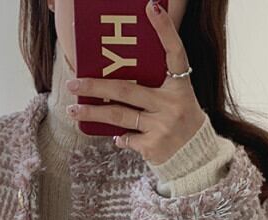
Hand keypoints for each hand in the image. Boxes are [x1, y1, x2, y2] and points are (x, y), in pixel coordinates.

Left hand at [65, 0, 204, 163]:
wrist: (195, 157)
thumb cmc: (178, 120)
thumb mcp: (174, 98)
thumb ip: (153, 87)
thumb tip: (113, 82)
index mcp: (180, 85)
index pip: (174, 52)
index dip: (164, 29)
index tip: (150, 7)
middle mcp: (172, 103)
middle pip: (126, 89)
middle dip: (95, 87)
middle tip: (73, 83)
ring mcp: (163, 125)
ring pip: (118, 115)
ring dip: (92, 114)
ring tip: (72, 110)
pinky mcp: (154, 146)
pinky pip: (126, 138)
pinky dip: (119, 138)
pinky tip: (116, 137)